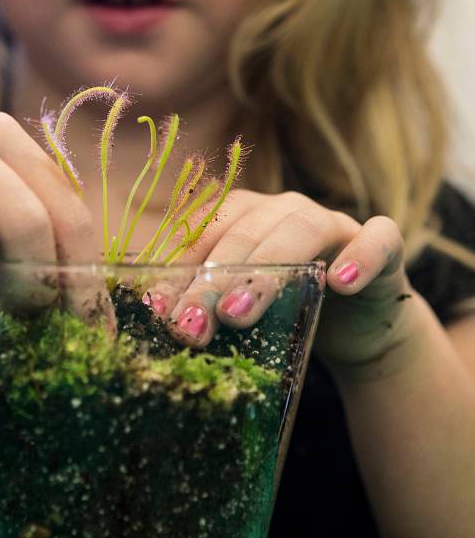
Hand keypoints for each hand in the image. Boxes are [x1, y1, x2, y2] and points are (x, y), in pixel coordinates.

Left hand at [145, 189, 413, 371]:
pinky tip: (340, 283)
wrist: (358, 328)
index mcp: (244, 217)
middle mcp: (286, 210)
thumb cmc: (287, 313)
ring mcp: (336, 222)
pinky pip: (377, 239)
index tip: (158, 311)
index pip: (205, 231)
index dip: (180, 269)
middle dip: (213, 280)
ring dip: (267, 270)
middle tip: (191, 325)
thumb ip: (206, 304)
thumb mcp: (241, 309)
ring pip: (301, 230)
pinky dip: (359, 257)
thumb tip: (155, 314)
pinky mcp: (383, 244)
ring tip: (237, 314)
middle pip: (245, 232)